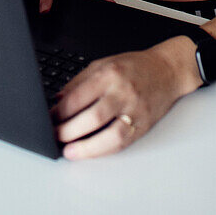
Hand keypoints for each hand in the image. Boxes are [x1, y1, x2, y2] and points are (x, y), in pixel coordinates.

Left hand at [50, 37, 199, 159]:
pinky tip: (90, 152)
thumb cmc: (134, 66)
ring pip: (109, 134)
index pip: (78, 96)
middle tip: (54, 136)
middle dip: (68, 131)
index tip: (48, 118)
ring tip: (69, 150)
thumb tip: (57, 102)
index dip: (59, 111)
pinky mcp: (143, 124)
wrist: (167, 70)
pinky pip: (122, 142)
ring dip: (86, 147)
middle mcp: (122, 92)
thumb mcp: (103, 64)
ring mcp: (135, 109)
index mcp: (109, 74)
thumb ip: (80, 82)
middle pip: (91, 117)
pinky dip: (103, 150)